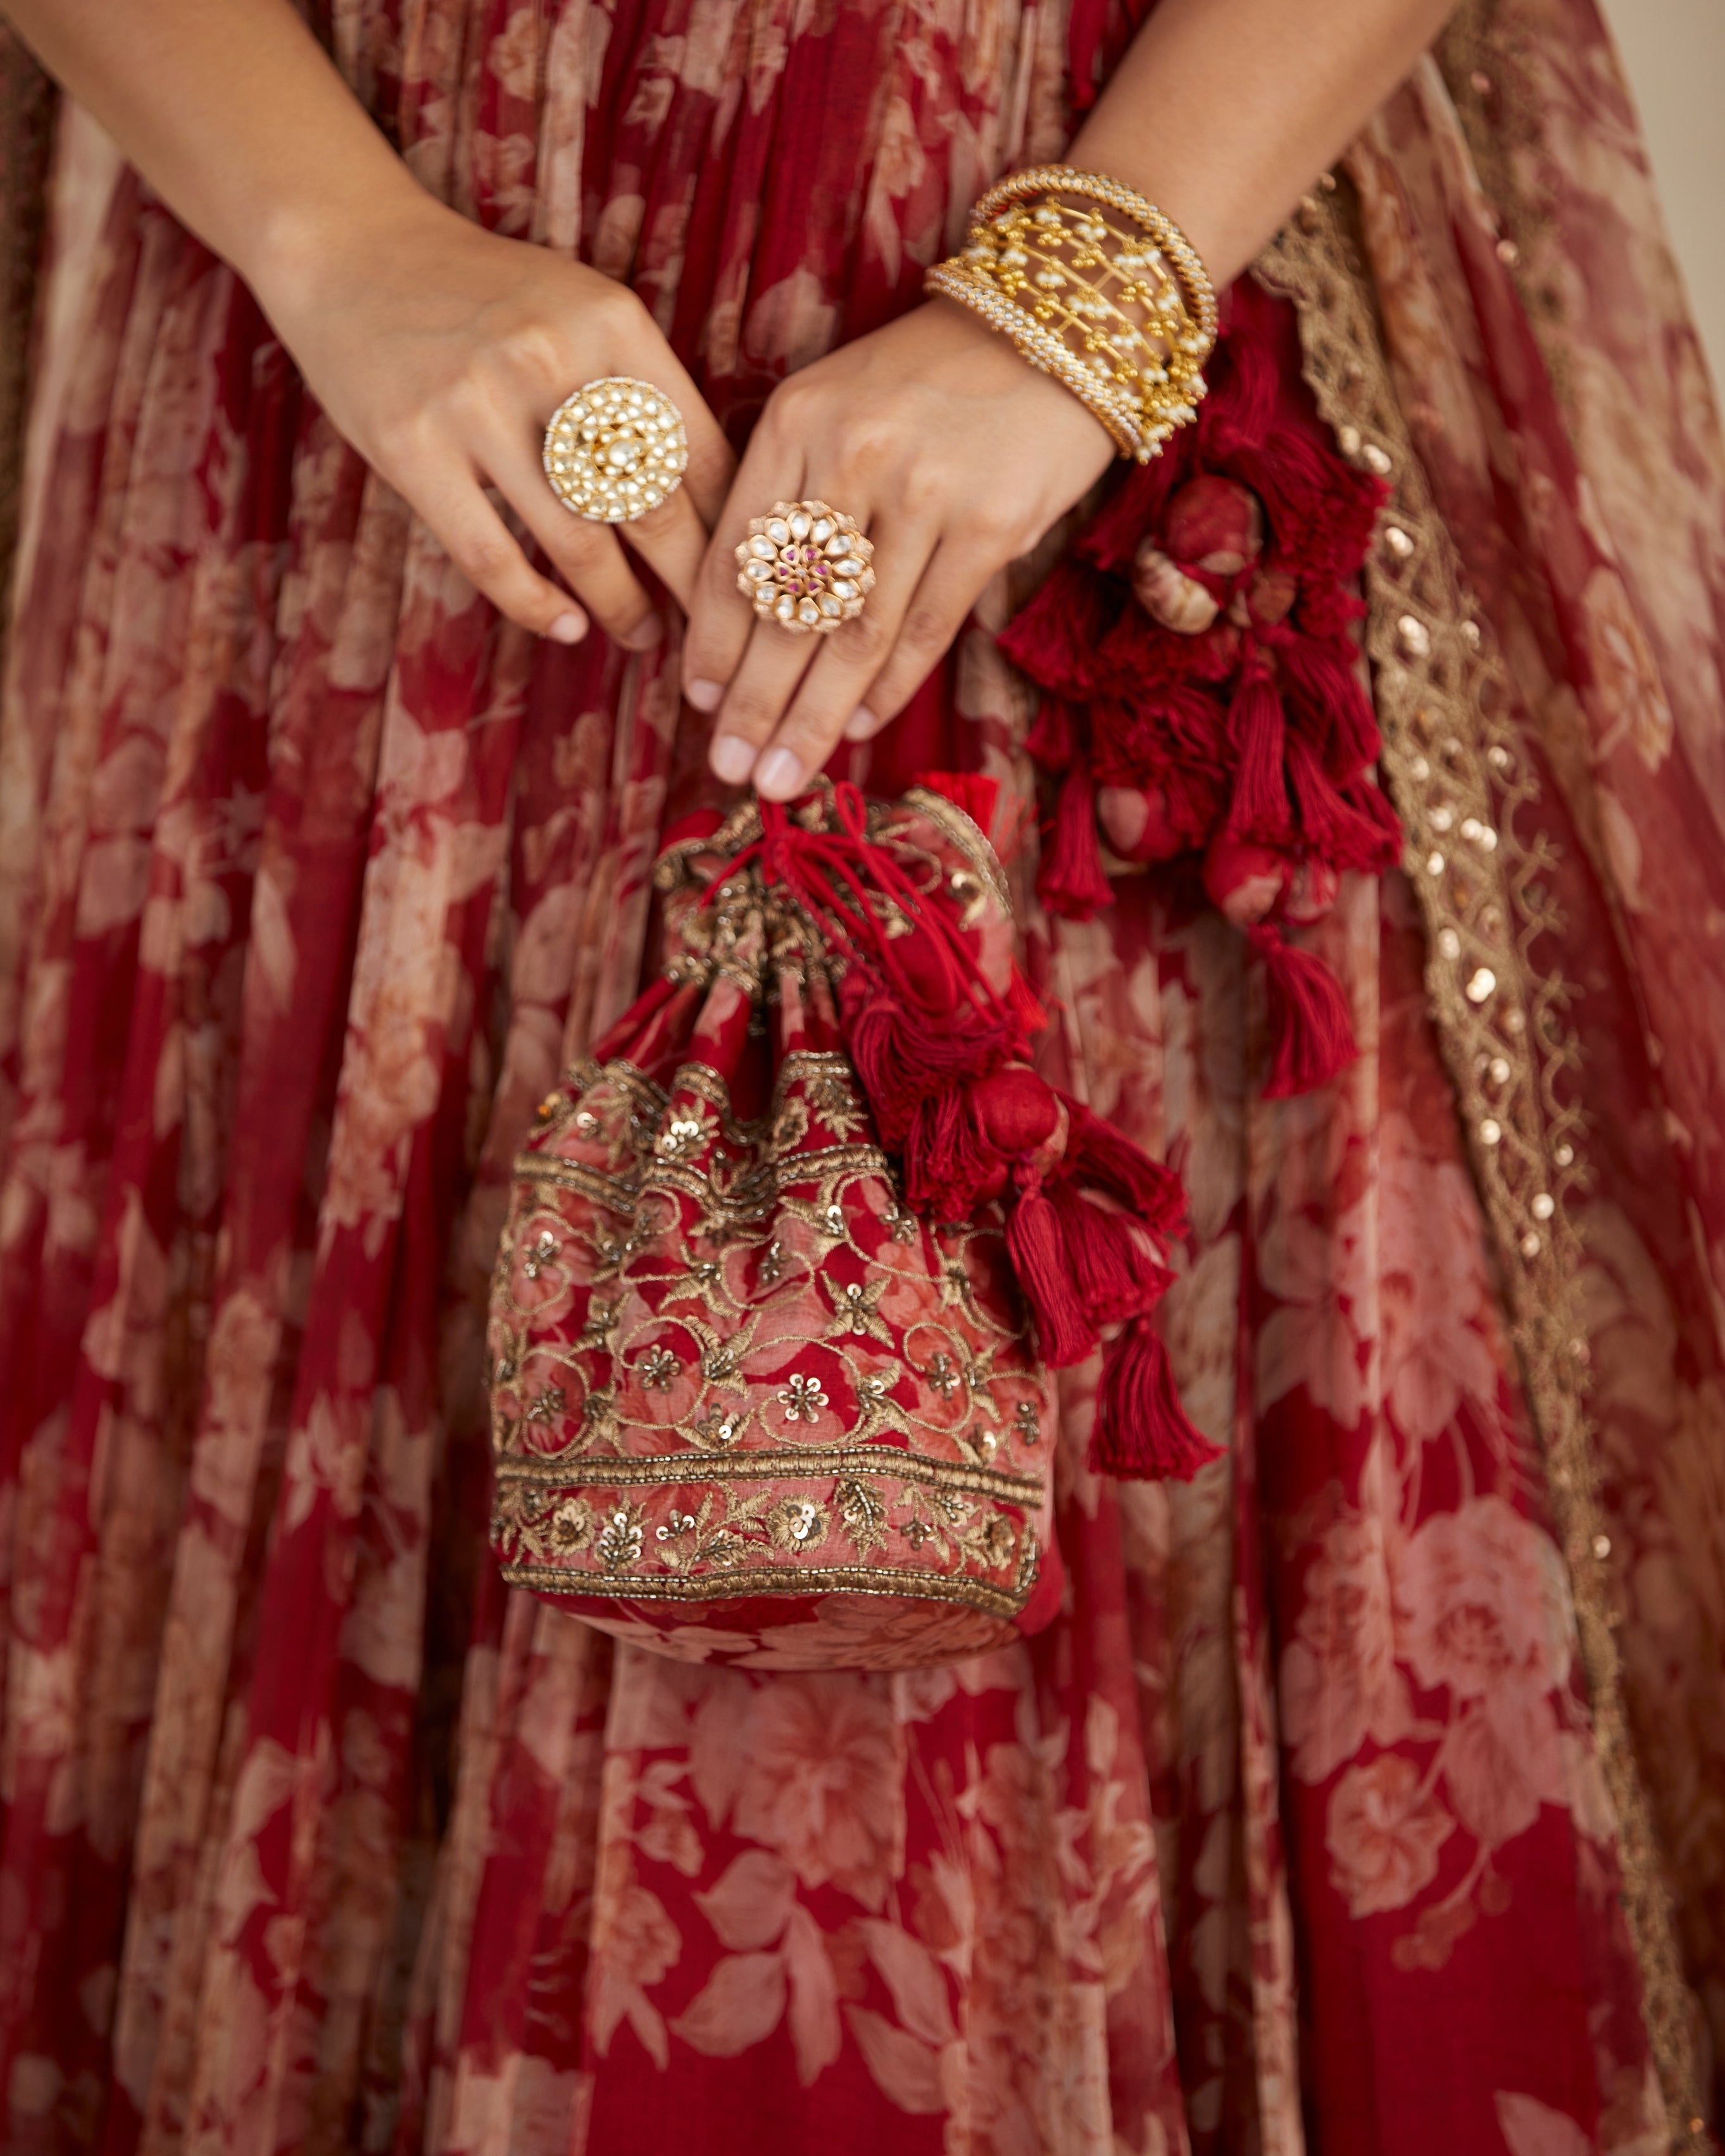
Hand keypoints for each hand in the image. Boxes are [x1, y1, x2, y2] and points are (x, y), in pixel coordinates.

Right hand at [255, 194, 733, 647]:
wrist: (353, 249)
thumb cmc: (488, 297)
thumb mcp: (582, 310)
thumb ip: (642, 389)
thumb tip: (715, 504)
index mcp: (612, 321)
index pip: (698, 450)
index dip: (732, 530)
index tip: (749, 577)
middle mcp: (551, 357)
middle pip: (651, 506)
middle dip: (691, 586)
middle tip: (712, 632)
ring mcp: (477, 403)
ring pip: (578, 543)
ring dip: (620, 607)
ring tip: (640, 635)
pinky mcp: (413, 446)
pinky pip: (493, 557)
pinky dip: (538, 606)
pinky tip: (567, 626)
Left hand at [681, 298, 1115, 797]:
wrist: (1060, 323)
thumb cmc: (932, 379)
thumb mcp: (838, 405)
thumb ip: (790, 493)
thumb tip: (748, 618)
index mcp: (796, 421)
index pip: (738, 554)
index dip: (713, 641)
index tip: (699, 705)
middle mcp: (852, 453)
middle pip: (787, 607)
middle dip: (753, 702)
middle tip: (731, 769)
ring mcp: (925, 490)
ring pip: (853, 634)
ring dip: (812, 718)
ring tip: (781, 778)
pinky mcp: (991, 524)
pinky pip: (923, 629)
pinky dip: (887, 689)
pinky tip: (857, 728)